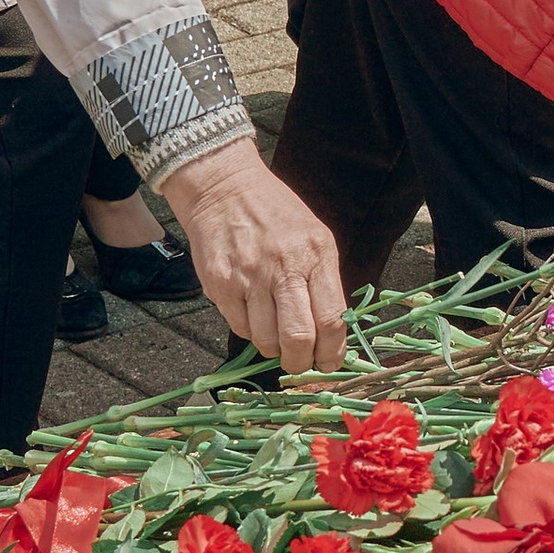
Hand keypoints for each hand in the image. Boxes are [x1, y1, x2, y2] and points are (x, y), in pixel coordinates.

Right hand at [158, 134, 346, 372]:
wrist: (224, 188)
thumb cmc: (275, 214)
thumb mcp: (313, 237)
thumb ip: (323, 281)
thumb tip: (331, 334)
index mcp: (316, 253)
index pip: (332, 319)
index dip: (332, 352)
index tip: (329, 364)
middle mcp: (284, 266)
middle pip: (299, 338)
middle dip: (301, 363)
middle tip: (300, 364)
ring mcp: (250, 276)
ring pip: (266, 340)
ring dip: (273, 349)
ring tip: (274, 337)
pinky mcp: (221, 284)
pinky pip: (239, 327)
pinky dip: (249, 330)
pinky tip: (252, 313)